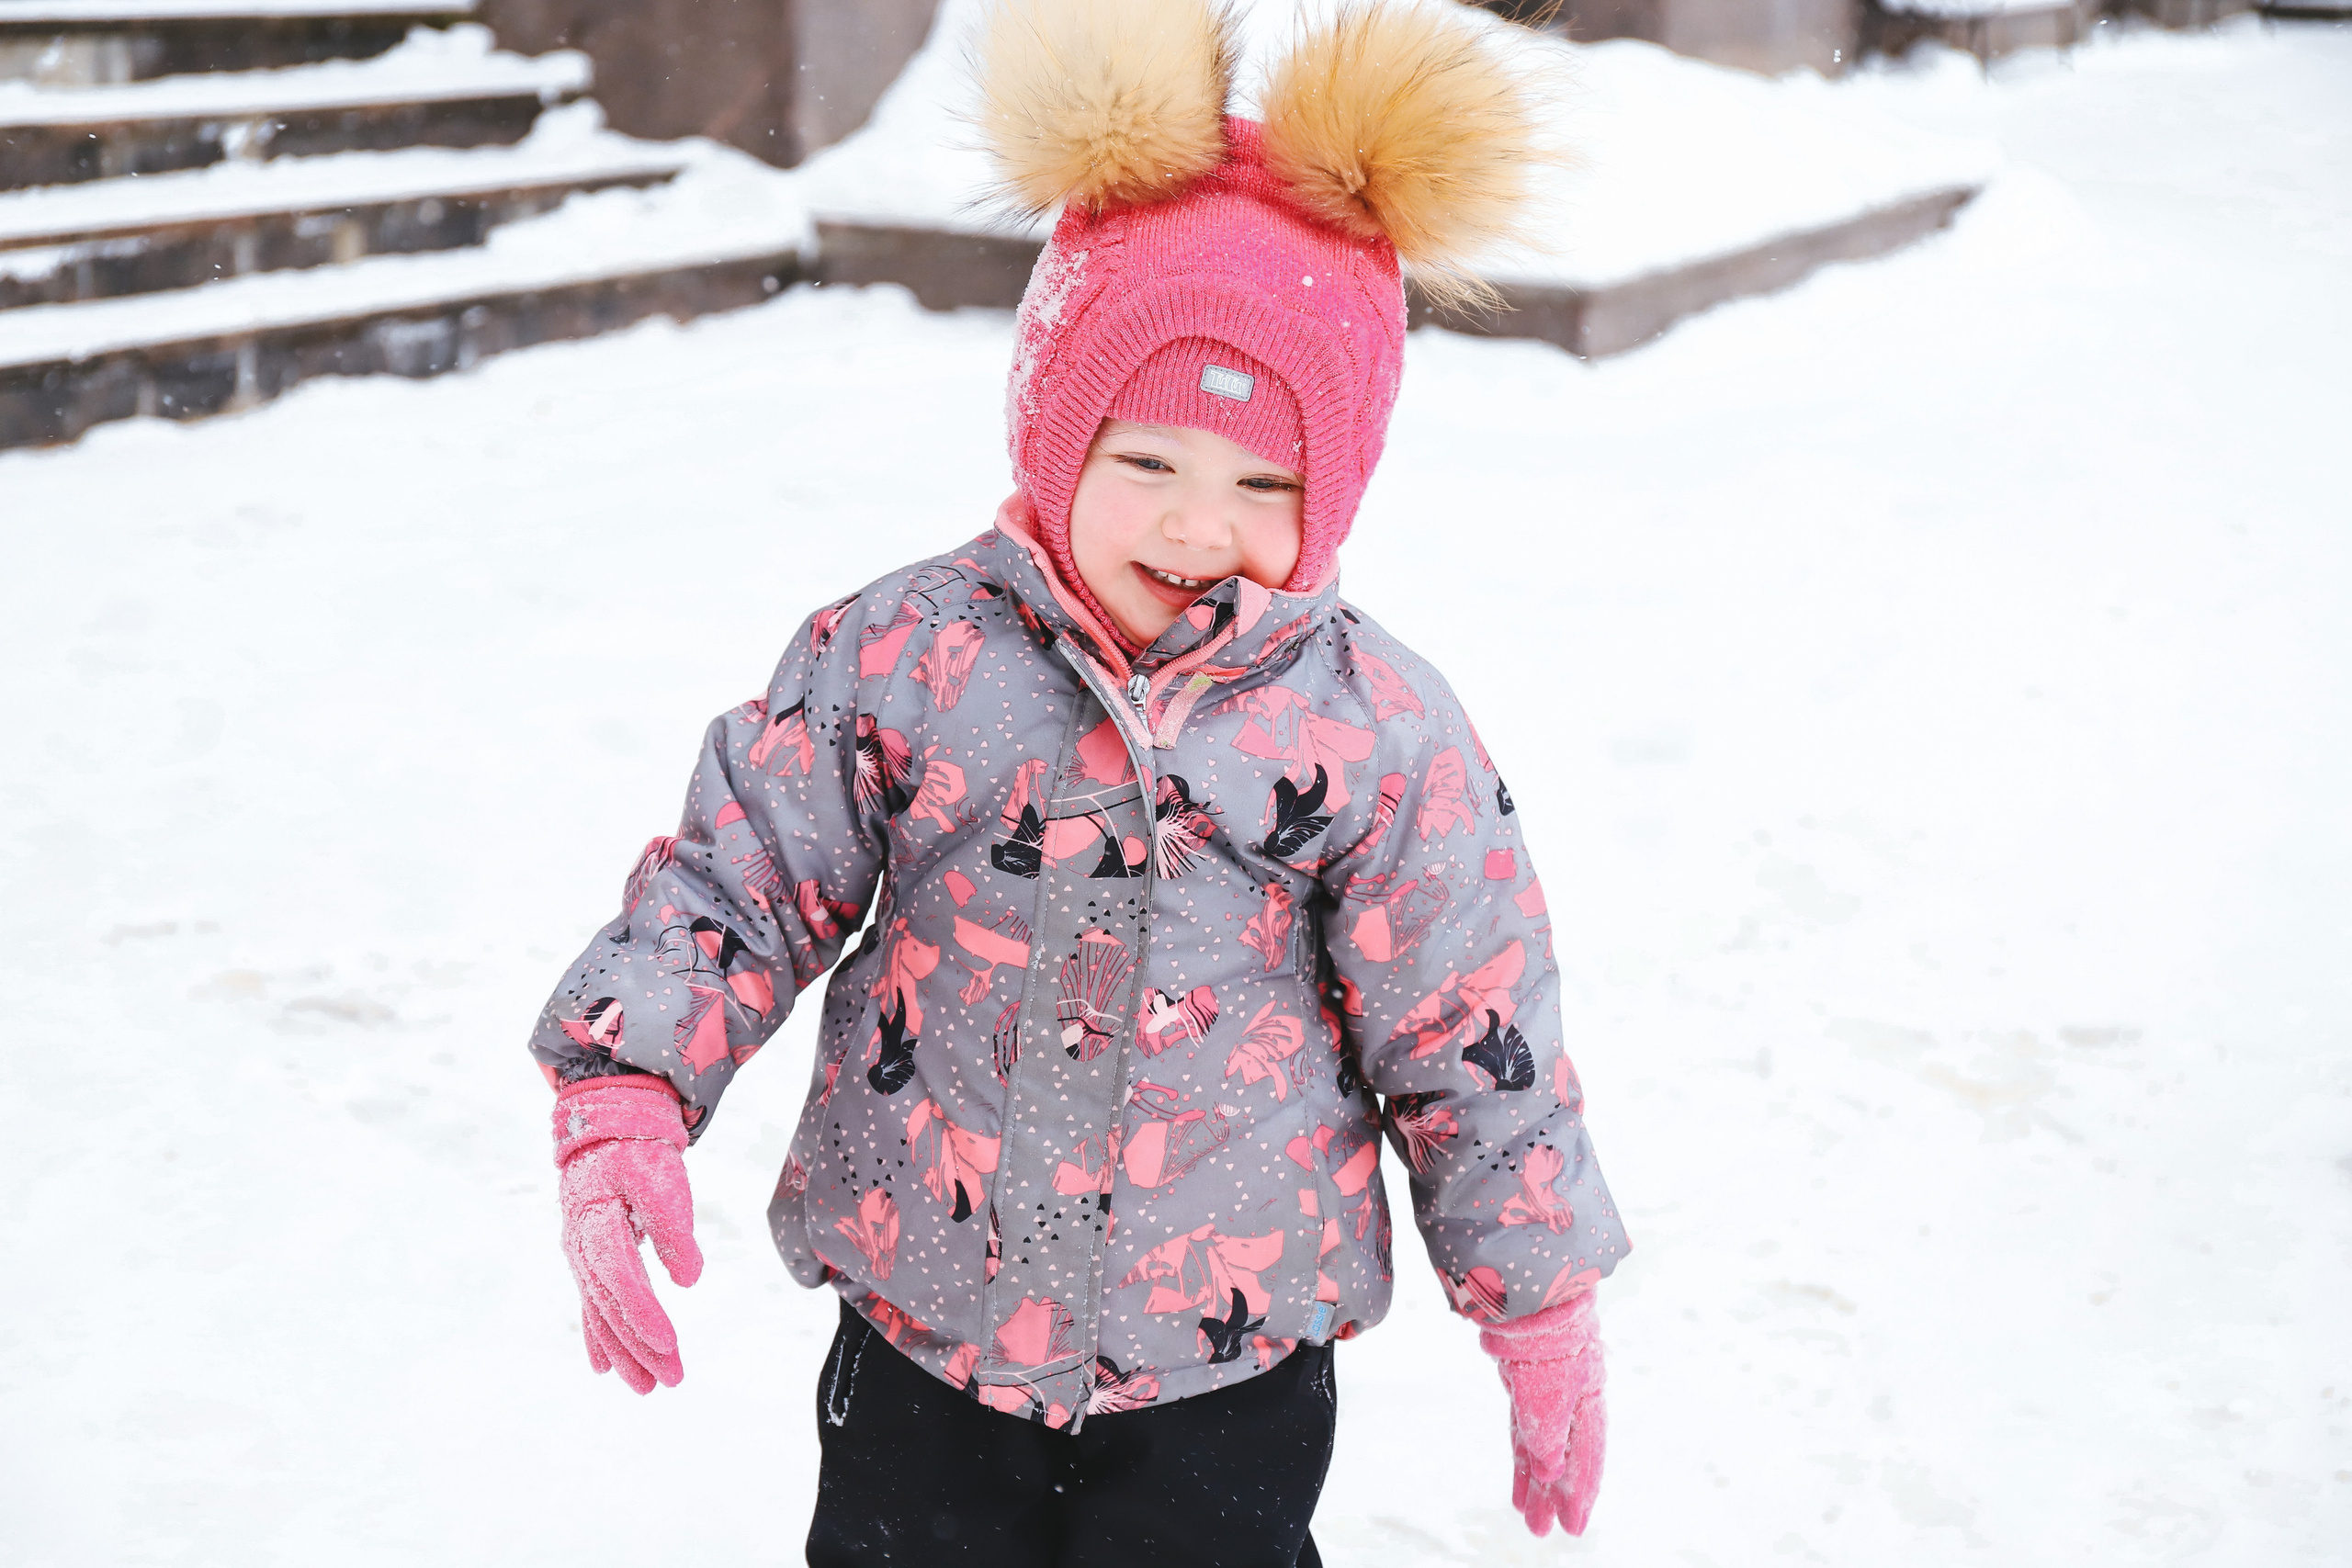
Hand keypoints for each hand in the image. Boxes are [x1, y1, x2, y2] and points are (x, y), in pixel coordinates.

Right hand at [551, 1076, 702, 1393]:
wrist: (608, 1126)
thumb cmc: (639, 1150)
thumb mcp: (662, 1178)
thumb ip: (674, 1229)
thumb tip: (687, 1280)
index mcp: (595, 1220)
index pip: (619, 1277)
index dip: (642, 1313)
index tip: (669, 1344)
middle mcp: (580, 1244)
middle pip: (609, 1305)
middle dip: (637, 1347)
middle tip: (667, 1381)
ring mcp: (580, 1254)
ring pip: (600, 1311)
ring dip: (622, 1350)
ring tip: (646, 1387)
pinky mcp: (589, 1258)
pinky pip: (592, 1304)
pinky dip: (599, 1335)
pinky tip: (604, 1367)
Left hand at [1478, 1290, 1607, 1535]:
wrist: (1525, 1286)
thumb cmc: (1544, 1333)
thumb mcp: (1545, 1390)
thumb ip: (1547, 1433)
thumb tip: (1550, 1472)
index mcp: (1589, 1396)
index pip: (1588, 1455)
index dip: (1582, 1492)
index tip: (1575, 1526)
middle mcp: (1573, 1396)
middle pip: (1566, 1456)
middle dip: (1556, 1496)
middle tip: (1547, 1531)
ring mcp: (1549, 1389)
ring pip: (1545, 1446)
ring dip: (1537, 1482)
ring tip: (1528, 1517)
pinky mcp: (1525, 1382)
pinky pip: (1526, 1428)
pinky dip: (1524, 1455)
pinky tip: (1521, 1480)